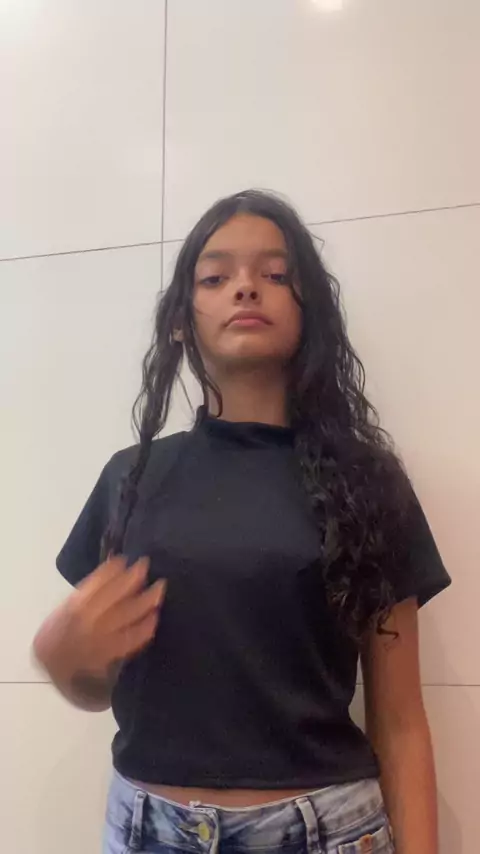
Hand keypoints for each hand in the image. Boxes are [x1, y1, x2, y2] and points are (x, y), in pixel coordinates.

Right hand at [35, 556, 164, 681]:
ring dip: (146, 600)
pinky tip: (154, 616)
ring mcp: (101, 637)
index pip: (96, 581)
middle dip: (133, 578)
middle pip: (116, 595)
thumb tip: (115, 568)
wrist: (53, 666)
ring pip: (127, 615)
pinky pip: (131, 639)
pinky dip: (145, 627)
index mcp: (75, 605)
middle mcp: (88, 619)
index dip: (112, 568)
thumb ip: (90, 590)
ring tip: (159, 588)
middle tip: (145, 564)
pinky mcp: (110, 653)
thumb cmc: (58, 631)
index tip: (124, 559)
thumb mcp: (66, 606)